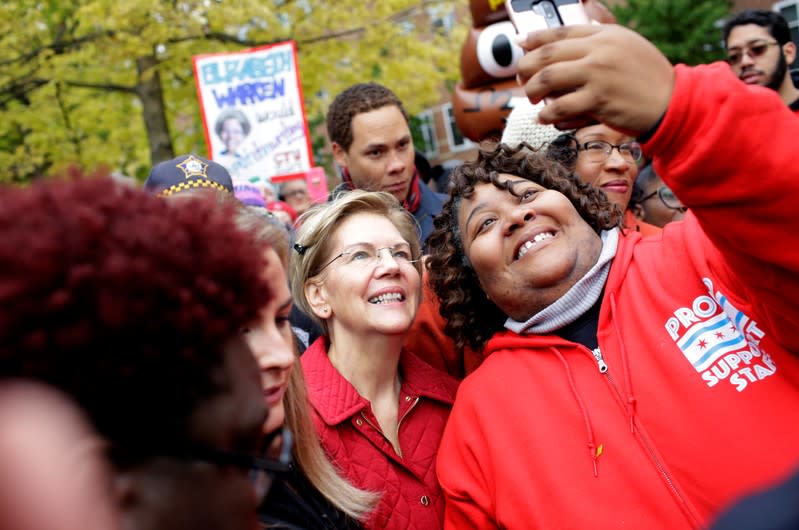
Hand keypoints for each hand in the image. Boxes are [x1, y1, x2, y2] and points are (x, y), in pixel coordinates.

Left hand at [516, 24, 674, 135]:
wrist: (673, 102)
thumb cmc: (648, 77)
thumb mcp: (629, 43)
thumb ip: (603, 29)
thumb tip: (585, 6)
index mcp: (604, 35)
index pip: (560, 32)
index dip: (535, 39)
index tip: (521, 45)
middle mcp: (599, 50)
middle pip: (546, 55)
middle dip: (526, 68)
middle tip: (523, 80)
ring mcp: (597, 75)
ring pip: (547, 79)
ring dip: (532, 91)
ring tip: (533, 99)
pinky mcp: (598, 100)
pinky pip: (559, 107)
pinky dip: (546, 114)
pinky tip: (545, 117)